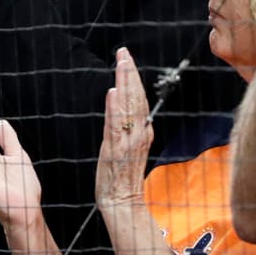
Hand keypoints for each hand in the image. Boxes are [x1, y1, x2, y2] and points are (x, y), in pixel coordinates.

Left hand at [95, 48, 153, 211]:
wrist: (121, 202)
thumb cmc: (121, 176)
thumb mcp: (126, 145)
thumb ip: (125, 123)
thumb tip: (118, 98)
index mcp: (142, 131)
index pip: (140, 98)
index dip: (134, 77)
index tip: (127, 58)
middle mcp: (138, 133)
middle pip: (136, 97)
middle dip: (130, 73)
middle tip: (123, 53)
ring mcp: (128, 141)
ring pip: (129, 107)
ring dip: (125, 84)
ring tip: (121, 64)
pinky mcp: (117, 151)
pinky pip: (117, 127)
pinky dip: (116, 110)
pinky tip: (113, 95)